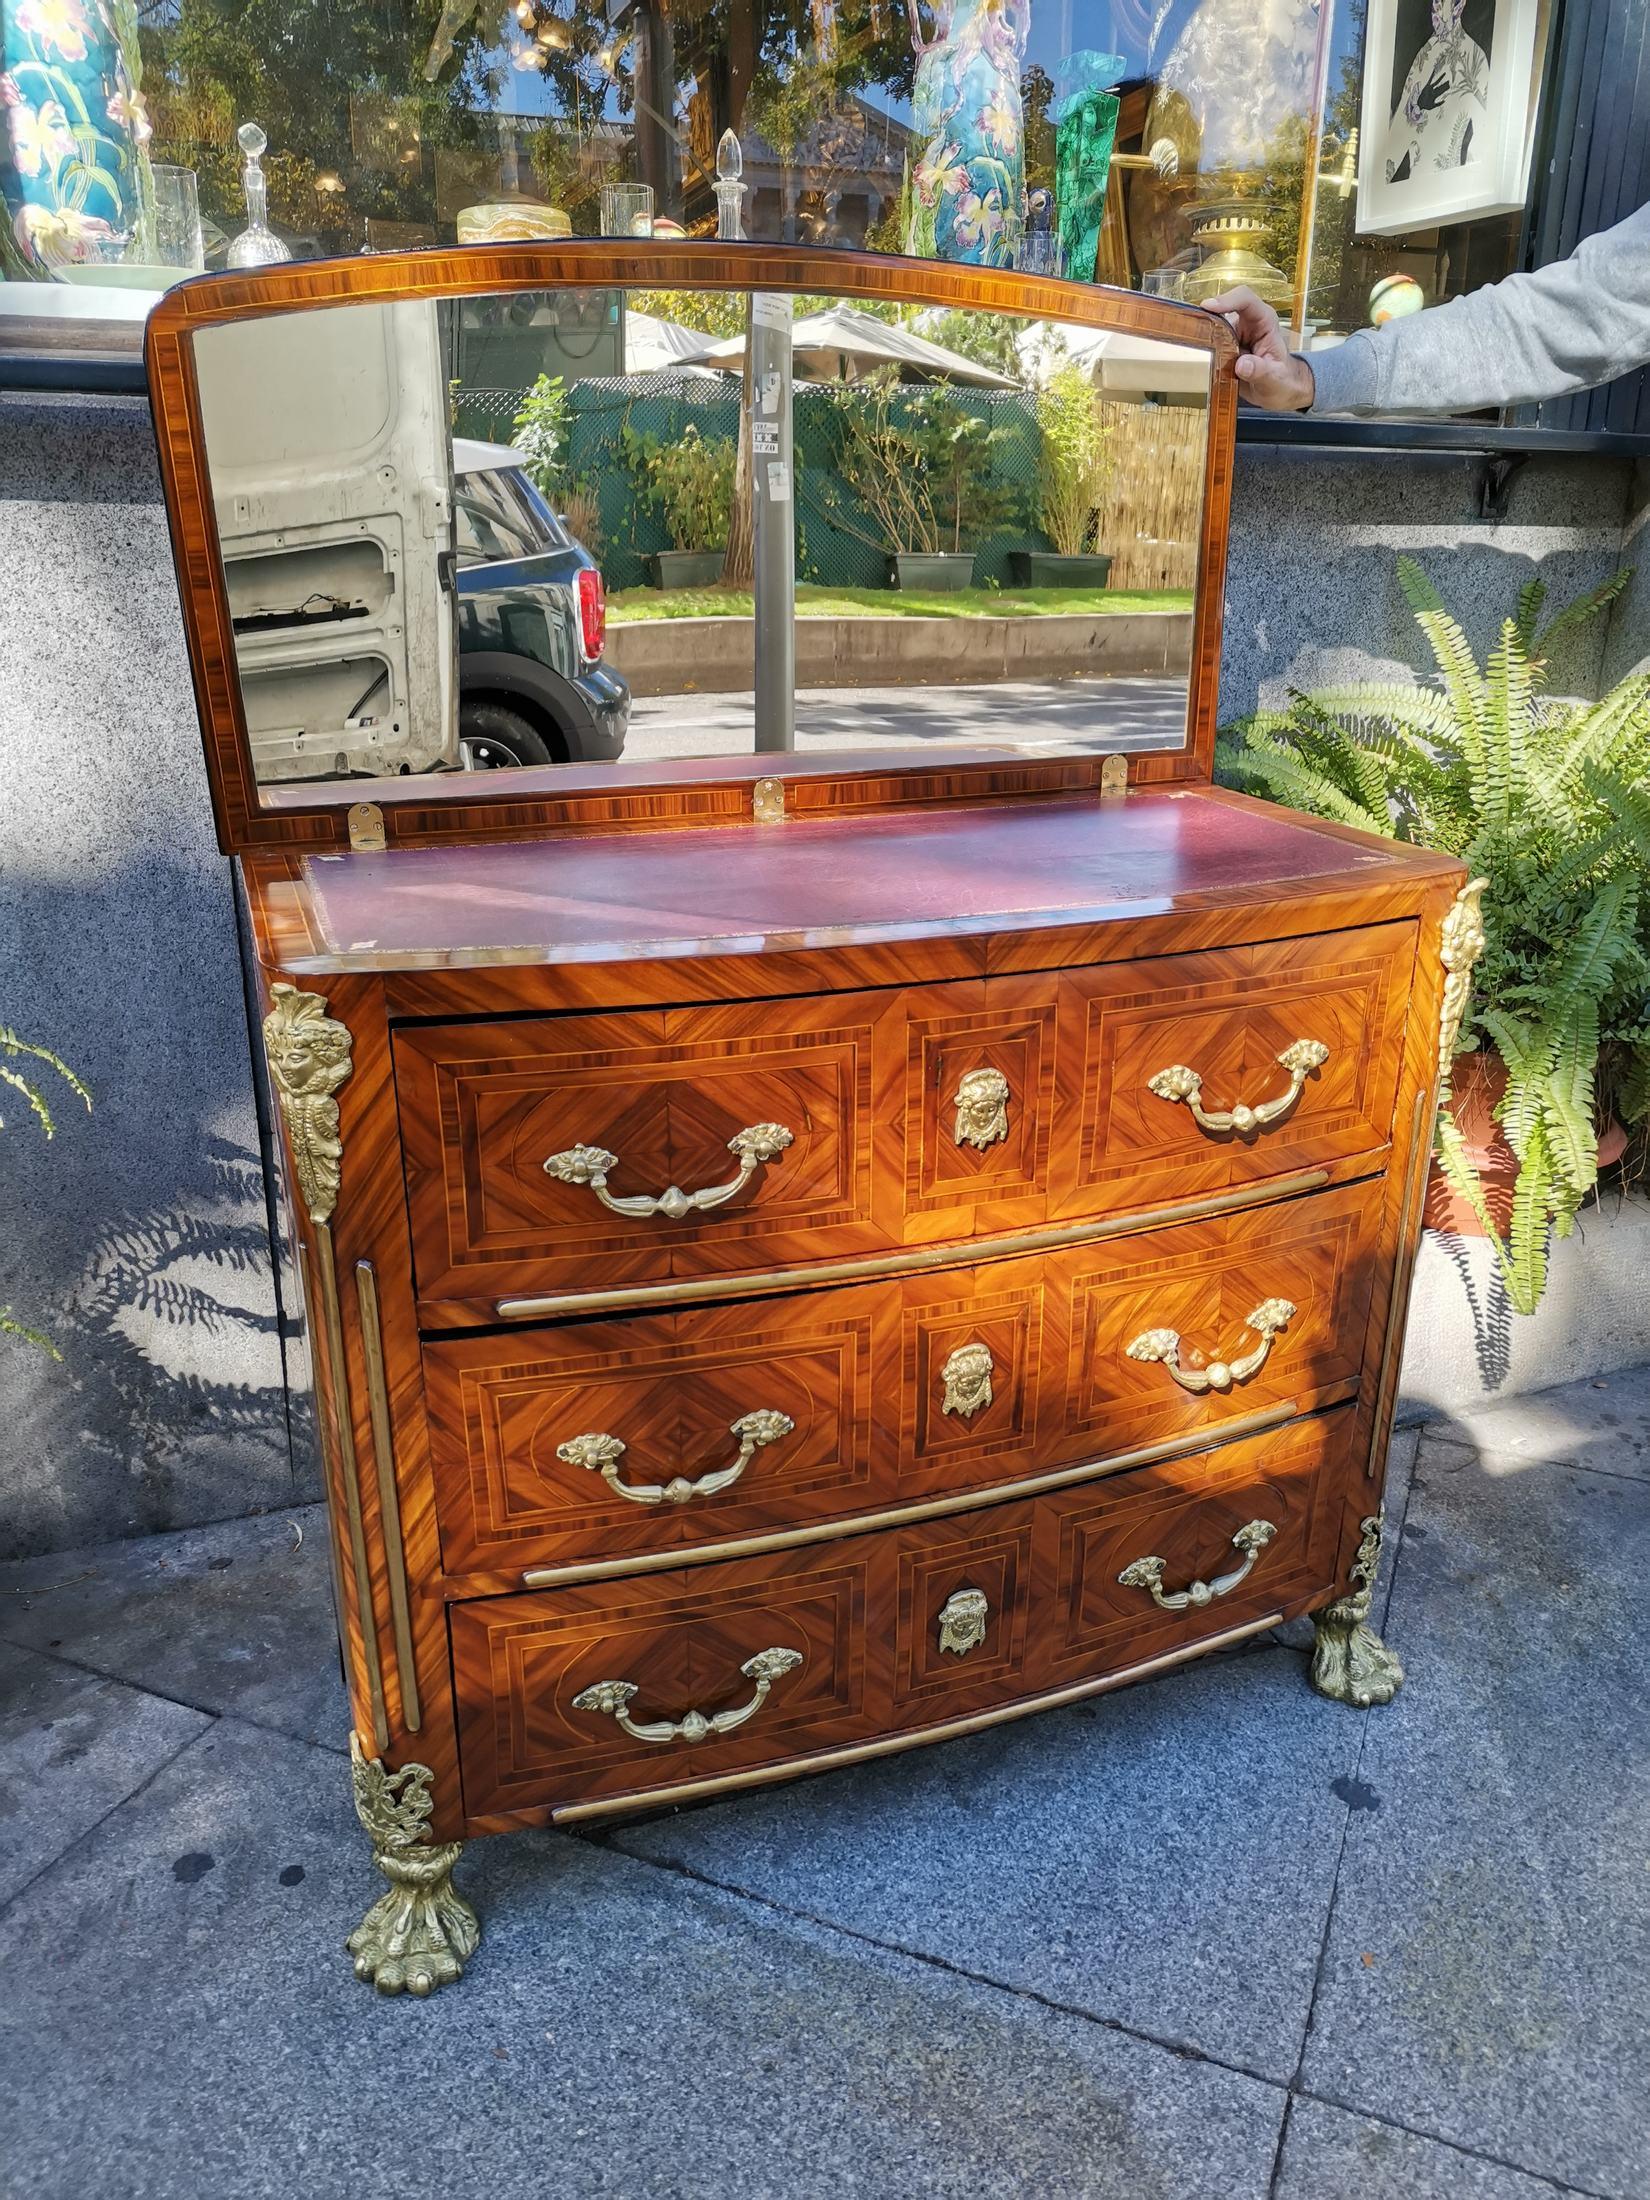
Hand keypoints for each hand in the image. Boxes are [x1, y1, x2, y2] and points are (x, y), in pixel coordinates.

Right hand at [1203, 287, 1315, 411]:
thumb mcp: (1276, 379)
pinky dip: (1204, 353)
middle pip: (1222, 311)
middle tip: (1195, 337)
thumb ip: (1261, 371)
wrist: (1279, 390)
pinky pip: (1209, 345)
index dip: (1226, 300)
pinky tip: (1205, 365)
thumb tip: (1242, 365)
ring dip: (1205, 341)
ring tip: (1204, 357)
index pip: (1245, 299)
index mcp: (1264, 321)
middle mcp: (1248, 323)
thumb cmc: (1283, 379)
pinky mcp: (1225, 346)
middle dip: (1207, 320)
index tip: (1208, 306)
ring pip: (1212, 328)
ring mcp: (1234, 334)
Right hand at [1415, 62, 1449, 112]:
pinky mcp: (1427, 86)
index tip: (1449, 86)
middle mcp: (1433, 91)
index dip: (1445, 88)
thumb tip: (1445, 100)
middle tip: (1449, 81)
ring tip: (1445, 73)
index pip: (1441, 91)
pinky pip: (1430, 79)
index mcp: (1435, 95)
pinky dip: (1432, 75)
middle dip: (1444, 84)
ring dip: (1441, 78)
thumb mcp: (1433, 106)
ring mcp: (1430, 88)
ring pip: (1437, 82)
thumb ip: (1439, 104)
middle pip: (1440, 86)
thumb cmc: (1425, 106)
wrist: (1419, 105)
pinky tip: (1434, 70)